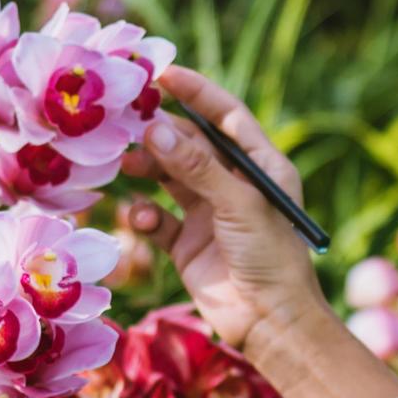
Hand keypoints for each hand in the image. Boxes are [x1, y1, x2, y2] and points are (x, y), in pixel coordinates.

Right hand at [123, 68, 330, 363]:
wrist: (270, 322)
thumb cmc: (271, 257)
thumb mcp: (238, 204)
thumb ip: (196, 168)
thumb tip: (155, 129)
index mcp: (261, 167)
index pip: (226, 117)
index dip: (197, 93)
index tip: (163, 75)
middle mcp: (234, 185)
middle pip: (191, 146)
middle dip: (161, 133)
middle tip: (127, 122)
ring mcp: (209, 214)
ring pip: (170, 178)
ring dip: (148, 168)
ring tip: (126, 164)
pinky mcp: (187, 245)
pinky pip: (159, 219)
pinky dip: (146, 214)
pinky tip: (141, 217)